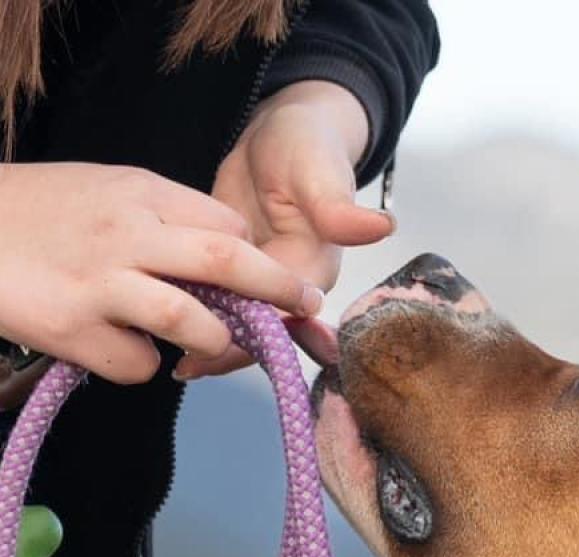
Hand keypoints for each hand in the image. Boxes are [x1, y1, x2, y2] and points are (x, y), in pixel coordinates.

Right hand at [0, 161, 321, 407]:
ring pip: (191, 320)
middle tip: (306, 307)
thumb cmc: (36, 211)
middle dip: (280, 290)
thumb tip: (227, 250)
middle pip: (229, 262)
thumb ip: (163, 216)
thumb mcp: (104, 190)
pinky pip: (136, 365)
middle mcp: (127, 234)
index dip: (258, 258)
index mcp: (140, 192)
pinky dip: (141, 367)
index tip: (273, 282)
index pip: (227, 225)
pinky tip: (119, 350)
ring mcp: (99, 282)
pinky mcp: (71, 328)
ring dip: (213, 342)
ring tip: (205, 344)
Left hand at [177, 81, 394, 379]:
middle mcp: (291, 288)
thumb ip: (340, 208)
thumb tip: (383, 226)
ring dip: (204, 336)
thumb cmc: (307, 147)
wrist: (286, 131)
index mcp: (313, 273)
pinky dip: (191, 310)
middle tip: (181, 367)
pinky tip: (159, 321)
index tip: (210, 352)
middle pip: (258, 334)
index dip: (250, 342)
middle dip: (222, 350)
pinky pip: (216, 301)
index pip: (283, 322)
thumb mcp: (319, 173)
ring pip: (234, 323)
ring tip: (166, 356)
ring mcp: (262, 283)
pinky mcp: (236, 272)